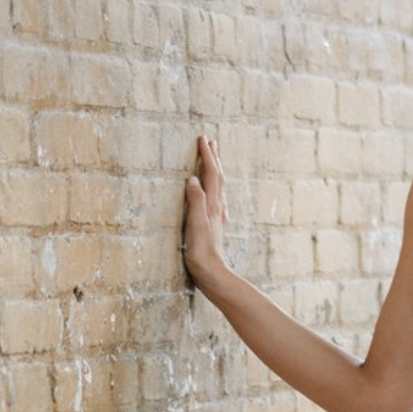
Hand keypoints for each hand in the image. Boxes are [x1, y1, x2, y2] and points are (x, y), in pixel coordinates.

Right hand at [182, 133, 229, 289]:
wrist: (213, 273)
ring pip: (219, 186)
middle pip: (219, 177)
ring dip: (215, 170)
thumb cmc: (202, 251)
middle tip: (210, 141)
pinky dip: (213, 186)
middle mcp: (218, 208)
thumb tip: (193, 179)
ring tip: (212, 159)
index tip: (203, 138)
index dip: (207, 156)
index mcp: (213, 205)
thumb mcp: (196, 225)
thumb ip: (195, 202)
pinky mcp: (215, 224)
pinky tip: (212, 191)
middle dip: (214, 158)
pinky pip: (216, 198)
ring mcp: (218, 216)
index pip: (212, 174)